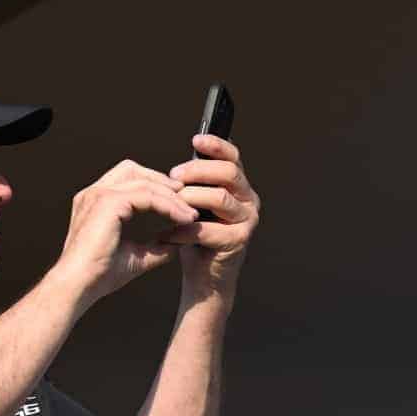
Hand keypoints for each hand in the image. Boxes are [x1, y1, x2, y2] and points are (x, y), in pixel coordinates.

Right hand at [54, 160, 200, 309]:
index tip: (178, 201)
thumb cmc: (98, 275)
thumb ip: (155, 247)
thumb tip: (178, 243)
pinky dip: (167, 204)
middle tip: (186, 198)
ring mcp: (98, 195)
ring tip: (189, 212)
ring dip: (170, 195)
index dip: (154, 185)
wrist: (78, 286)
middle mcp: (94, 193)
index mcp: (94, 201)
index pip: (126, 178)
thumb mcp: (134, 257)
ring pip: (142, 181)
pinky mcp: (107, 202)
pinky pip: (145, 195)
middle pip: (133, 170)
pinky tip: (182, 218)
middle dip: (161, 181)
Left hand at [164, 134, 259, 299]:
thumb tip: (178, 168)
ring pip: (220, 198)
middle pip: (228, 172)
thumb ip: (194, 184)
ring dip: (191, 198)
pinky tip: (168, 234)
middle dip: (198, 171)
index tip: (196, 140)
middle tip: (174, 176)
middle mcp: (248, 199)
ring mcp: (247, 219)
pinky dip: (185, 231)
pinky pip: (210, 229)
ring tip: (170, 204)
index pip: (233, 157)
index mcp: (237, 185)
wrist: (203, 275)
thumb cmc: (196, 236)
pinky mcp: (240, 240)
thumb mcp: (195, 204)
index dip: (216, 145)